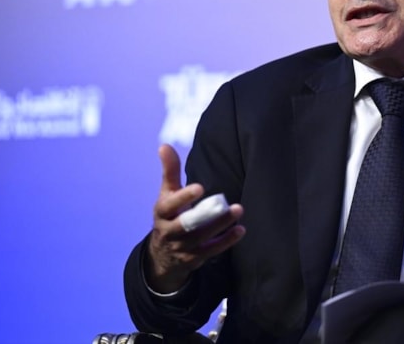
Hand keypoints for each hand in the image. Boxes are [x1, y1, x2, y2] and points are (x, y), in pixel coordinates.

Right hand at [145, 144, 245, 292]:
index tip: (200, 187)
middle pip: (187, 224)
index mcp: (162, 213)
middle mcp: (170, 232)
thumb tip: (164, 145)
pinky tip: (240, 230)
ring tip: (238, 210)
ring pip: (202, 237)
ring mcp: (182, 247)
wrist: (162, 255)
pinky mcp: (194, 258)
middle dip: (206, 215)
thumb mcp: (166, 194)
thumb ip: (169, 171)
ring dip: (221, 224)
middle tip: (226, 201)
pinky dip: (226, 241)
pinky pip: (211, 251)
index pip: (169, 206)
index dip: (183, 197)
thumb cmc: (169, 215)